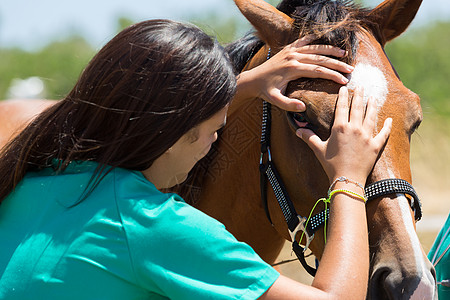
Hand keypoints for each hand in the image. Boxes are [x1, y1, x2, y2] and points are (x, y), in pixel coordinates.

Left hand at [238, 35, 353, 111]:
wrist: (252, 79)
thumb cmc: (265, 91)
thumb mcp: (275, 100)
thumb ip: (289, 105)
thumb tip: (304, 107)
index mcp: (293, 69)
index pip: (318, 71)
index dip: (332, 76)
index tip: (344, 81)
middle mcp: (293, 57)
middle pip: (320, 59)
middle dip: (337, 64)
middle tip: (350, 69)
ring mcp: (290, 51)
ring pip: (314, 48)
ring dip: (330, 50)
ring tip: (343, 53)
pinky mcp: (287, 48)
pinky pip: (303, 41)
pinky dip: (314, 40)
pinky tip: (324, 42)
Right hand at [295, 86, 391, 184]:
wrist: (347, 178)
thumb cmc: (331, 164)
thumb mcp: (318, 149)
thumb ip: (309, 138)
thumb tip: (298, 130)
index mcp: (340, 128)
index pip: (342, 107)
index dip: (343, 97)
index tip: (344, 88)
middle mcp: (354, 129)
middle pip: (358, 108)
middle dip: (359, 96)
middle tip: (361, 86)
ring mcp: (367, 136)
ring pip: (371, 116)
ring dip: (373, 106)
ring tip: (374, 97)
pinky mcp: (376, 146)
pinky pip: (384, 133)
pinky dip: (387, 126)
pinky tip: (389, 119)